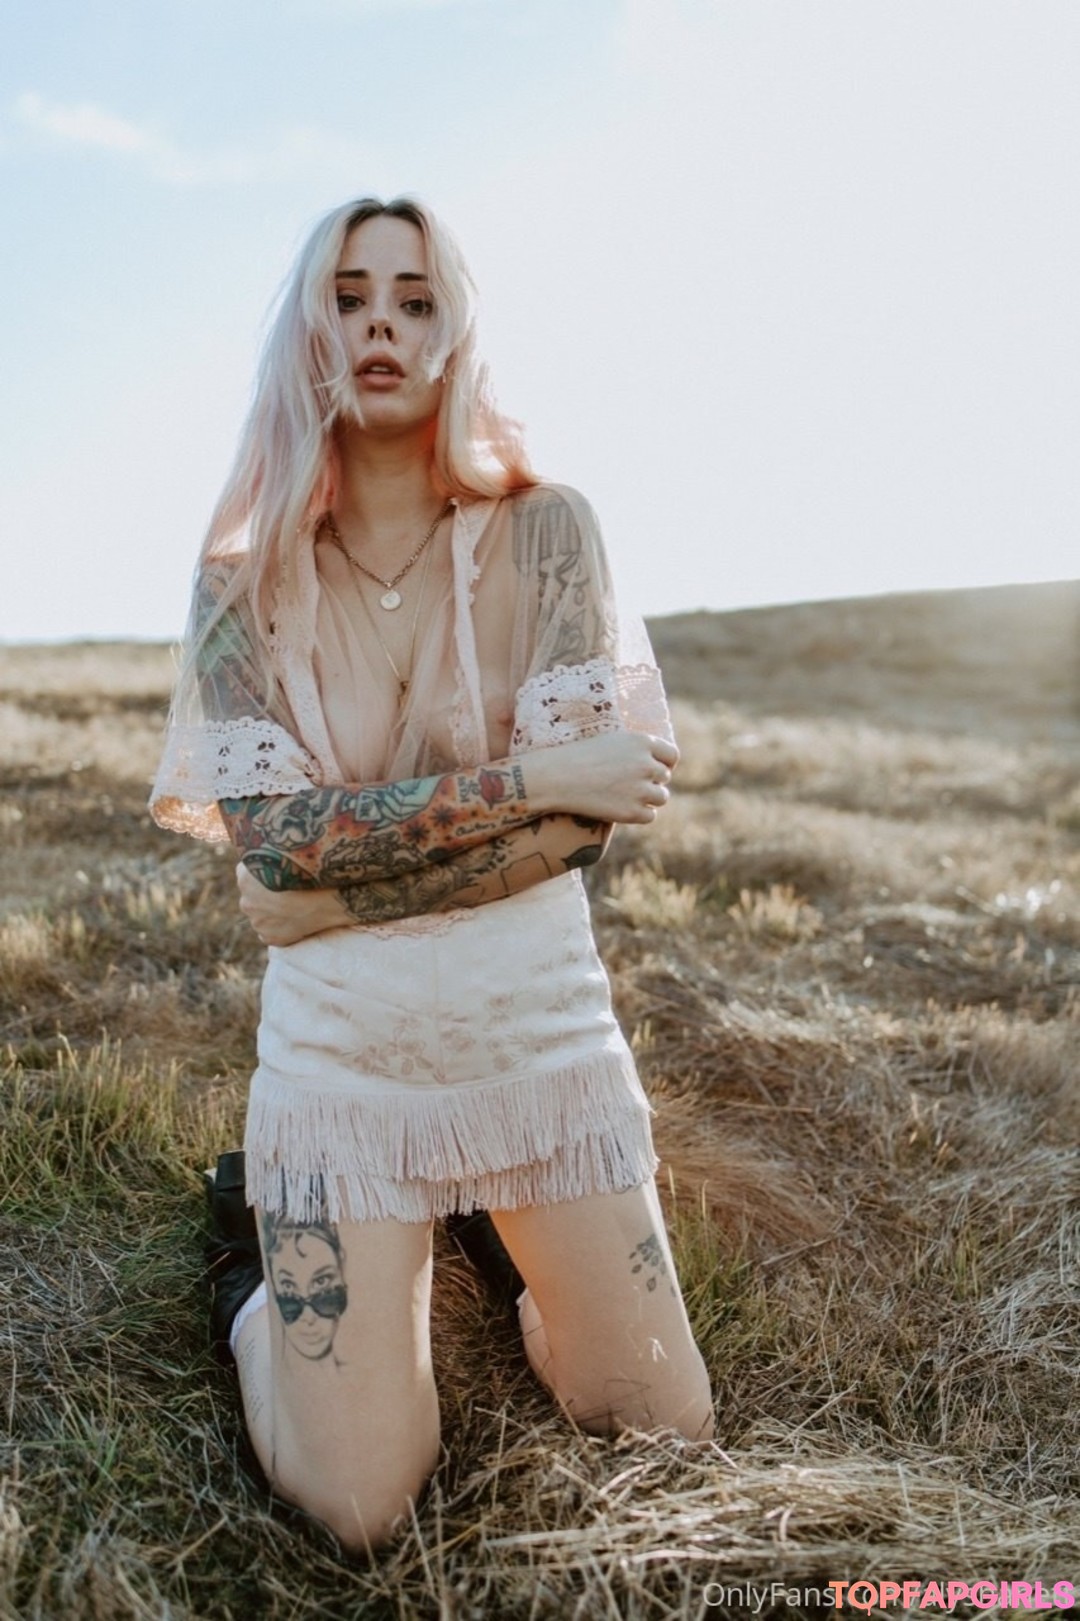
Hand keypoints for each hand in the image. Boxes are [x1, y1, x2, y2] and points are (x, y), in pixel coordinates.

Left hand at [236, 864, 347, 945]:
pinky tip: (295, 921)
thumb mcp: (286, 855)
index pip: (247, 874)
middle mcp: (246, 901)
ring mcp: (257, 921)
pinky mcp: (268, 937)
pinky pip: (269, 933)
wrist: (328, 900)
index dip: (264, 876)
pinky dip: (279, 929)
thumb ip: (269, 860)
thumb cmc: (311, 874)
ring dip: (273, 914)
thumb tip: (267, 859)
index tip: (279, 877)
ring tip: (296, 908)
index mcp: (245, 877)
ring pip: (262, 916)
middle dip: (266, 897)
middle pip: (253, 897)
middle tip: (289, 894)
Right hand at [522, 731, 678, 823]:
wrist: (557, 777)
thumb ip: (636, 749)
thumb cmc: (579, 756)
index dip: (665, 764)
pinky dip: (639, 814)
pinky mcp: (632, 812)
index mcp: (642, 742)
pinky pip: (650, 816)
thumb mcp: (611, 741)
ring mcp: (640, 789)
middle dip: (651, 781)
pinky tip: (621, 807)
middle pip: (664, 777)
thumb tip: (657, 763)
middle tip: (630, 784)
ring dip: (648, 798)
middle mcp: (646, 765)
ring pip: (662, 798)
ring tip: (627, 796)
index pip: (672, 756)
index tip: (654, 770)